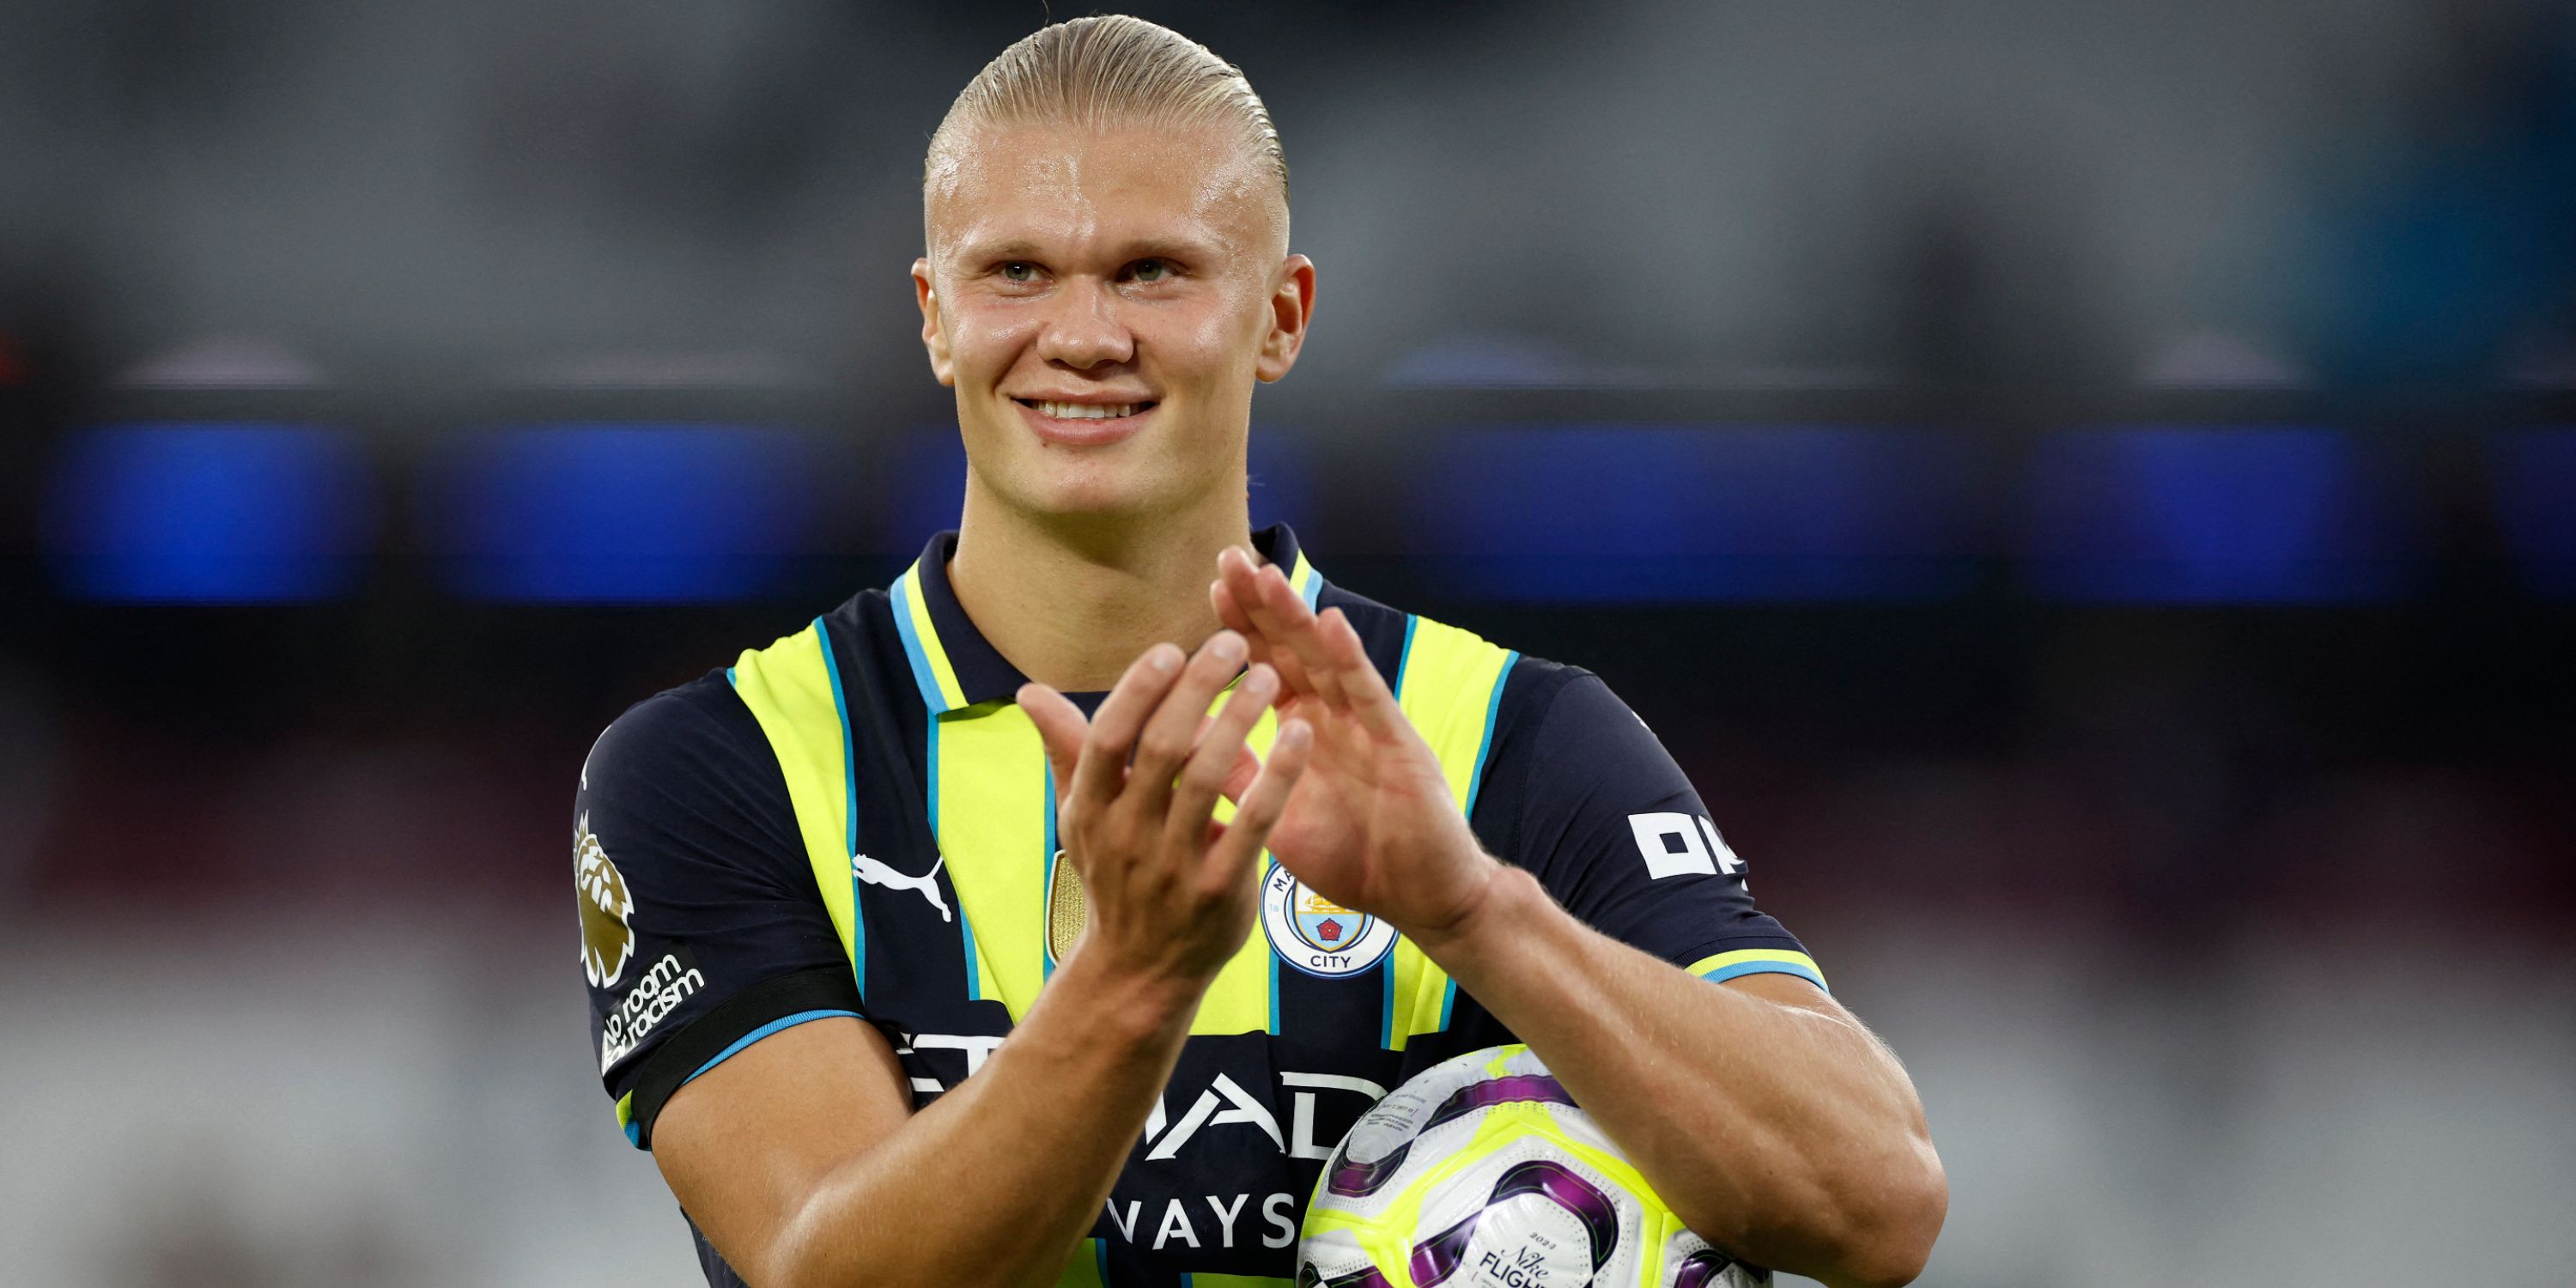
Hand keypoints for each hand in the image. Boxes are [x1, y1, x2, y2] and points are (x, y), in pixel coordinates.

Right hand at [1018, 631, 1310, 990]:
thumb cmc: (1115, 875)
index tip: (1172, 649)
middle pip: (1161, 749)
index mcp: (1091, 810)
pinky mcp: (1220, 891)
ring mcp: (1173, 866)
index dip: (1139, 691)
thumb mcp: (1082, 818)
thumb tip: (1027, 693)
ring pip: (1208, 779)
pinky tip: (1299, 735)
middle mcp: (1127, 836)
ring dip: (1240, 720)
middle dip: (1198, 689)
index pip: (1109, 738)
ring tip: (1269, 676)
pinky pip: (1253, 824)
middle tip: (1234, 644)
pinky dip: (1277, 776)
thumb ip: (1067, 751)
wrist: (1140, 971)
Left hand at [1210, 548, 1496, 943]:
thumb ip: (1237, 773)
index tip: (1211, 588)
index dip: (1241, 628)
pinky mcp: (1397, 744)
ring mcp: (1367, 725)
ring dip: (1297, 616)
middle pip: (1293, 649)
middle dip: (1262, 604)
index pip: (1268, 666)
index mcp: (1306, 730)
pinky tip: (1329, 623)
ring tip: (1268, 576)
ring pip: (1326, 660)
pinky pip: (1368, 696)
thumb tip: (1185, 737)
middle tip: (1230, 557)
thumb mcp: (1273, 814)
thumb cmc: (1352, 857)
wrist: (1416, 898)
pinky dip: (1349, 658)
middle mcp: (1335, 716)